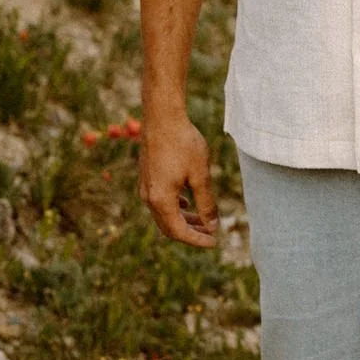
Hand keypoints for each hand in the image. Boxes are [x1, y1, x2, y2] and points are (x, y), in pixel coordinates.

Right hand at [139, 110, 218, 247]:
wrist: (162, 118)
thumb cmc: (183, 143)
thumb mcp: (200, 175)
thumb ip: (206, 203)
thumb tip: (212, 225)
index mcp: (161, 200)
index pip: (178, 231)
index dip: (197, 240)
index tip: (214, 242)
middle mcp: (148, 197)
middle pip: (169, 226)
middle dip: (191, 232)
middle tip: (212, 233)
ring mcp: (145, 187)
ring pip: (164, 214)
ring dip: (184, 219)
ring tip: (205, 220)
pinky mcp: (147, 178)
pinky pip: (160, 202)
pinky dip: (176, 208)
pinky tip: (189, 203)